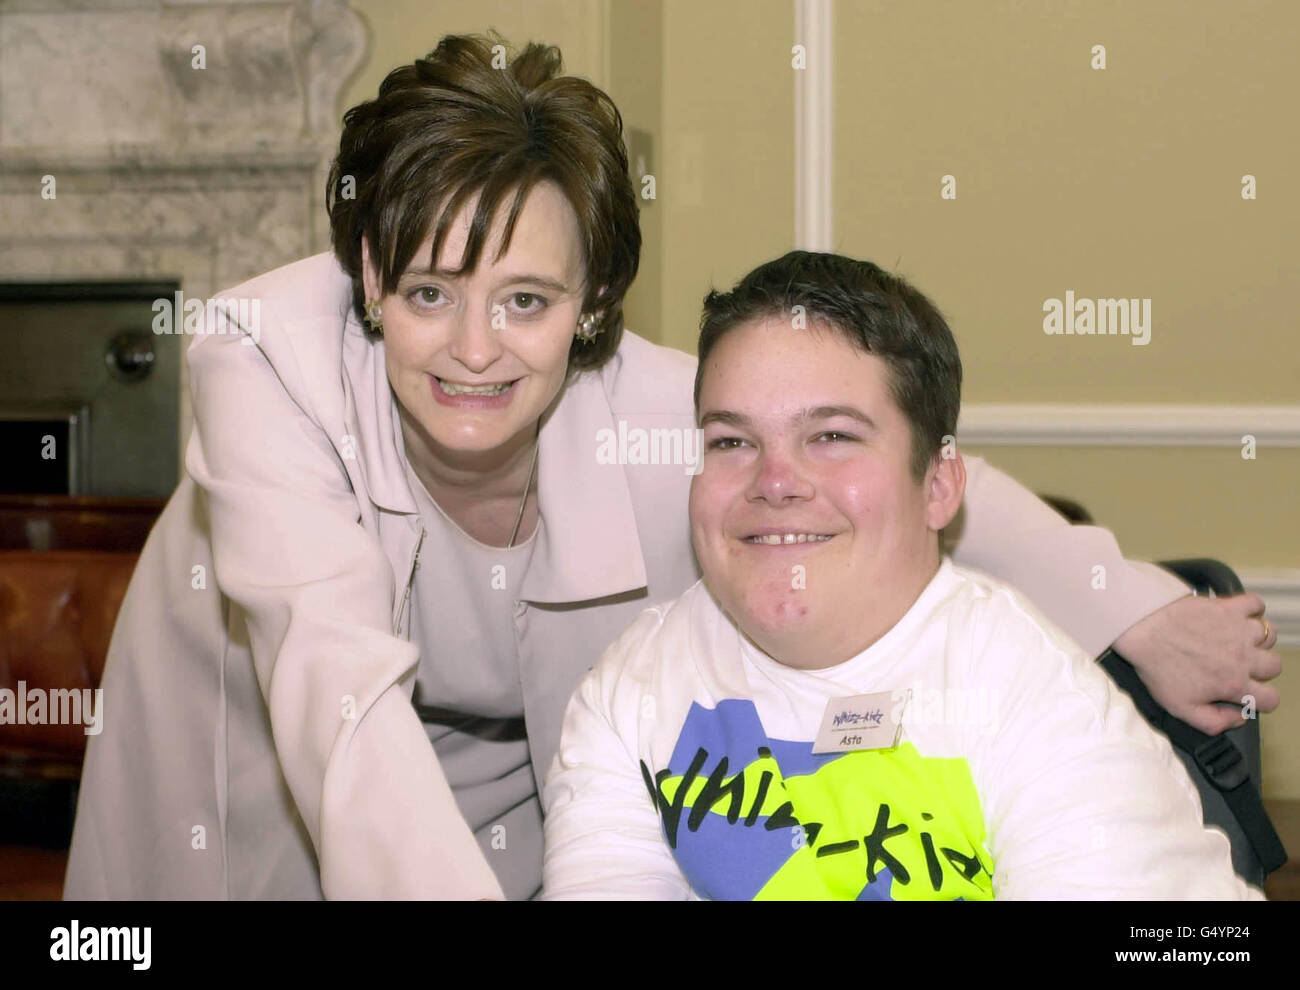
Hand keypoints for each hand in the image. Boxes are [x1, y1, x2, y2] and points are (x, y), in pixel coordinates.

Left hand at [1112, 593, 1280, 734]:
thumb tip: (1240, 718)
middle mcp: (1243, 657)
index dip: (1262, 700)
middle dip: (1260, 670)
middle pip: (1274, 666)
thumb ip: (1214, 722)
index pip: (1271, 699)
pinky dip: (1252, 609)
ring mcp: (1238, 629)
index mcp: (1233, 683)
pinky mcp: (1228, 607)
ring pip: (1268, 635)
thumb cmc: (1158, 669)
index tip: (1247, 693)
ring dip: (1256, 640)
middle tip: (1237, 665)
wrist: (1141, 630)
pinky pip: (1255, 604)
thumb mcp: (1180, 708)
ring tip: (1235, 641)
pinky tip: (1237, 617)